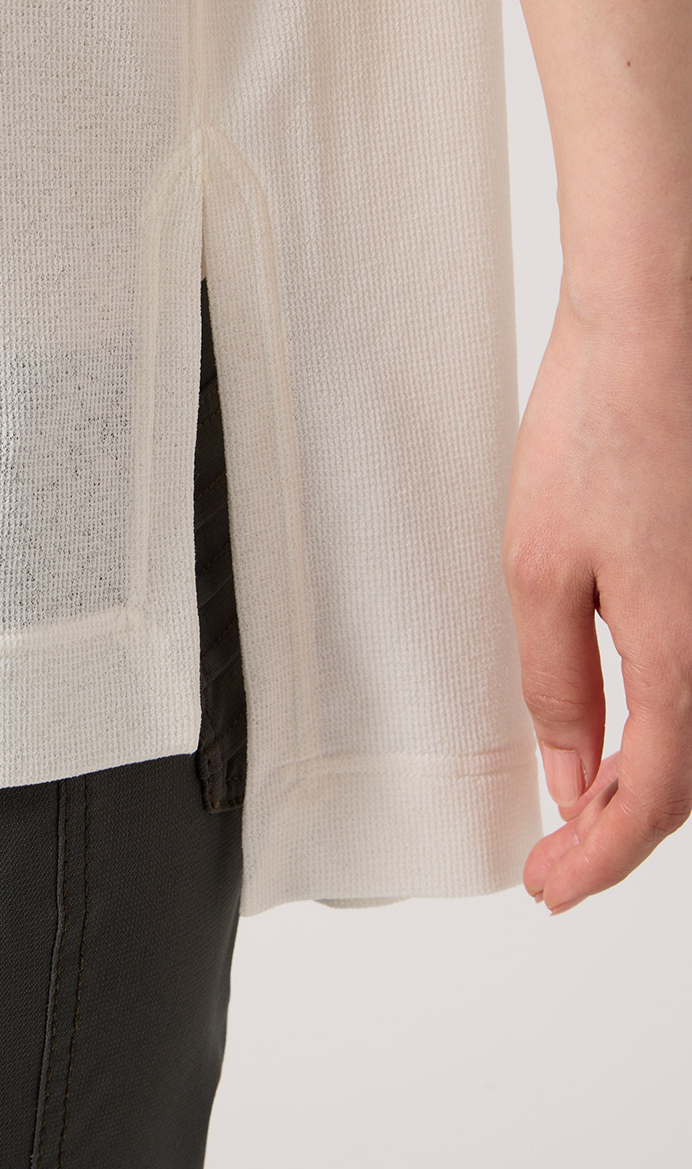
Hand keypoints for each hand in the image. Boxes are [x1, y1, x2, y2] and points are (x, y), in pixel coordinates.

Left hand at [502, 278, 691, 914]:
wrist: (657, 332)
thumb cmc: (599, 430)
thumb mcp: (540, 568)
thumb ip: (556, 682)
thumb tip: (568, 768)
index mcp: (682, 656)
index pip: (649, 802)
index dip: (597, 857)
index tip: (549, 886)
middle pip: (686, 782)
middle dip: (616, 831)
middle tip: (553, 860)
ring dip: (644, 782)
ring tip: (577, 805)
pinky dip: (667, 726)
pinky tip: (624, 727)